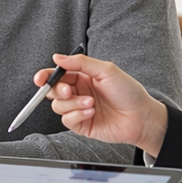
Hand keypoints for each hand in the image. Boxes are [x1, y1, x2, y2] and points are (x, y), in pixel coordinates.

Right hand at [41, 53, 168, 156]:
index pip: (57, 75)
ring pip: (58, 106)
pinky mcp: (81, 125)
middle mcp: (78, 92)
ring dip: (73, 104)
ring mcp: (79, 109)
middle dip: (57, 90)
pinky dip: (77, 115)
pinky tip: (91, 112)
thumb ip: (80, 63)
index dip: (45, 76)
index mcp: (82, 77)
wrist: (141, 117)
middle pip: (53, 91)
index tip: (40, 79)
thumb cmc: (129, 92)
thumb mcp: (106, 70)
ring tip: (91, 103)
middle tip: (69, 91)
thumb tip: (58, 58)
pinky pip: (67, 120)